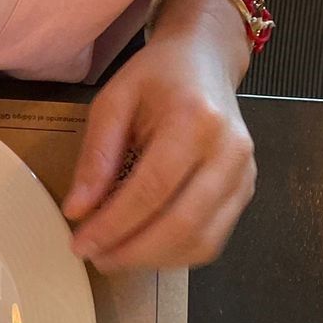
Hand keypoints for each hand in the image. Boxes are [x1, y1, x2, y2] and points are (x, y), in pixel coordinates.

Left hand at [62, 12, 254, 271]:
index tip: (80, 245)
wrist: (207, 62)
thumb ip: (95, 156)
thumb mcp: (114, 101)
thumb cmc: (157, 79)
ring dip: (151, 259)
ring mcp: (244, 174)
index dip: (113, 226)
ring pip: (199, 241)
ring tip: (114, 254)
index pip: (152, 190)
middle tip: (95, 257)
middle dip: (132, 251)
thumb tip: (77, 212)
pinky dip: (173, 255)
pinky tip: (144, 247)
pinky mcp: (245, 192)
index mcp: (196, 120)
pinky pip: (210, 241)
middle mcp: (229, 151)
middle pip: (181, 224)